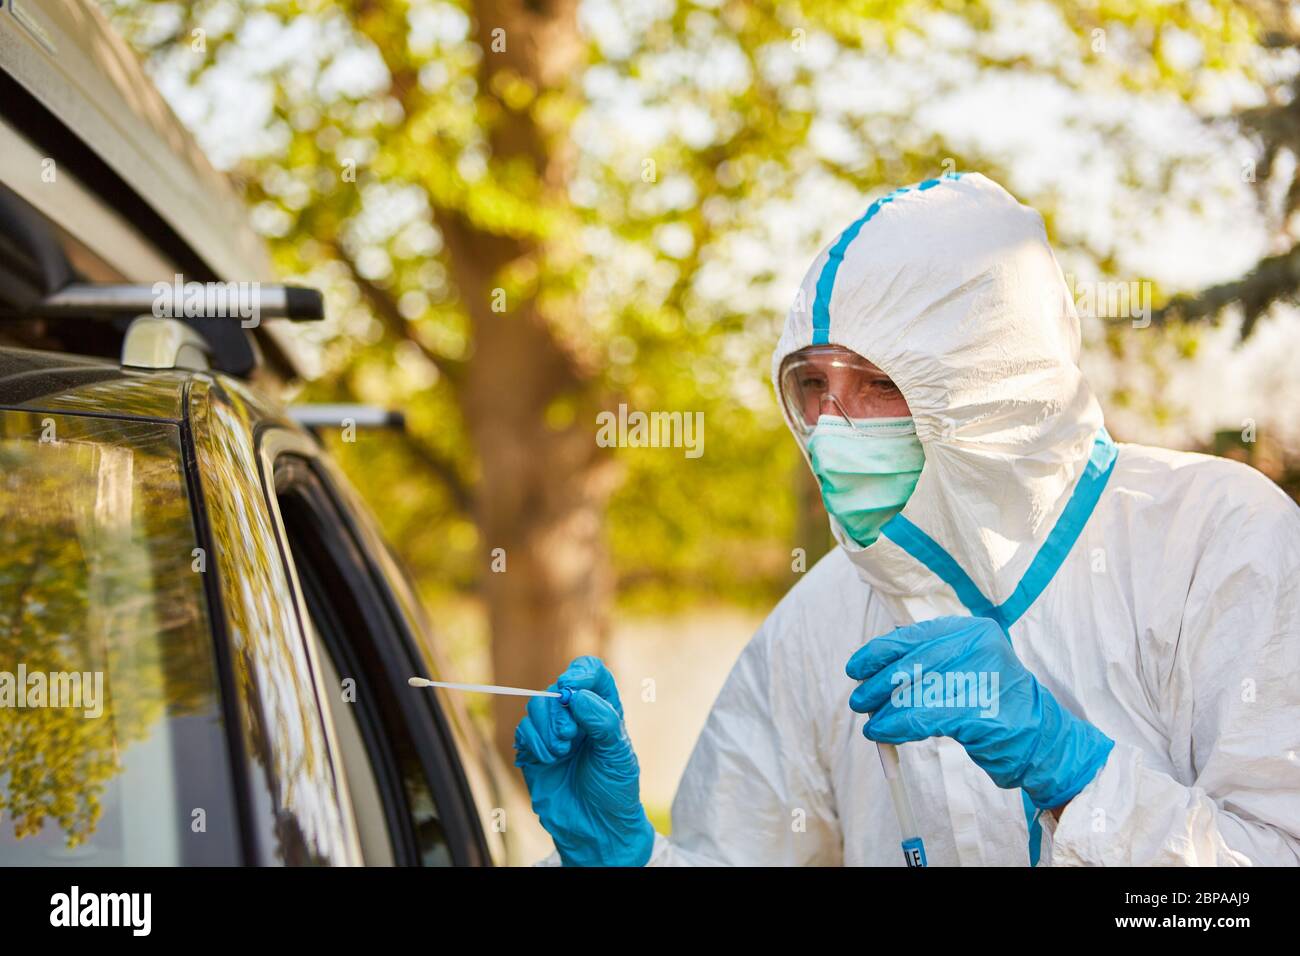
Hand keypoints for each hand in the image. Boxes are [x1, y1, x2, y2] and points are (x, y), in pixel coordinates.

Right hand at [513, 656, 653, 865]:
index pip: (591, 673)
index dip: (580, 673)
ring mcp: (554, 732)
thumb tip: (576, 697)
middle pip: (557, 689)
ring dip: (546, 727)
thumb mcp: (618, 754)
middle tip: (569, 736)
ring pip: (537, 706)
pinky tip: (550, 759)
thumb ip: (602, 721)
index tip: (571, 688)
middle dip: (558, 709)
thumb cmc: (614, 790)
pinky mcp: (534, 750)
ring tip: (561, 751)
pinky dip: (534, 741)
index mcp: (603, 710)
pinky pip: (524, 730)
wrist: (595, 828)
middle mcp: (577, 717)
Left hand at [846, 617, 1113, 808]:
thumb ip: (928, 662)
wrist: (1041, 737)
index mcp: (972, 629)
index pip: (913, 636)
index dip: (878, 652)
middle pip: (910, 663)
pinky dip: (896, 726)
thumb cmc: (994, 703)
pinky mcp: (979, 711)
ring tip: (870, 722)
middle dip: (876, 684)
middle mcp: (978, 646)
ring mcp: (981, 676)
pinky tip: (882, 733)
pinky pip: (922, 716)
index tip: (855, 667)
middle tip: (859, 701)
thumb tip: (873, 671)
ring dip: (884, 710)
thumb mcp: (966, 667)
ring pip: (913, 691)